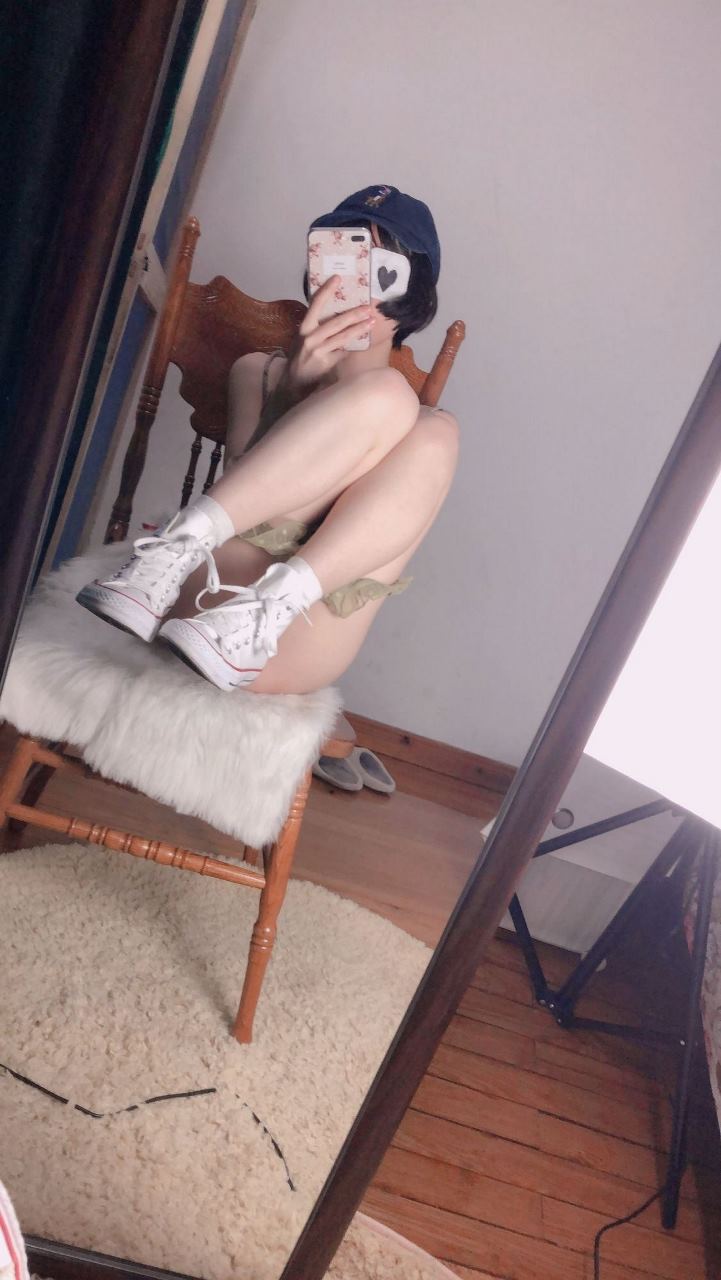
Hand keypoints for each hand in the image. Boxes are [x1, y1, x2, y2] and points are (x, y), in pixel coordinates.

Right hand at [285, 276, 373, 391]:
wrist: (293, 382)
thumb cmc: (301, 356)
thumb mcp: (304, 338)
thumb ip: (317, 327)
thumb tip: (339, 313)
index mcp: (304, 327)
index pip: (315, 304)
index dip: (327, 290)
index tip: (337, 278)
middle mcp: (310, 337)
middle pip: (336, 322)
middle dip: (354, 314)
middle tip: (368, 307)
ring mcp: (318, 351)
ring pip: (342, 337)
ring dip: (359, 329)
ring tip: (371, 322)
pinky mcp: (326, 363)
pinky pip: (343, 352)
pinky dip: (352, 347)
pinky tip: (362, 343)